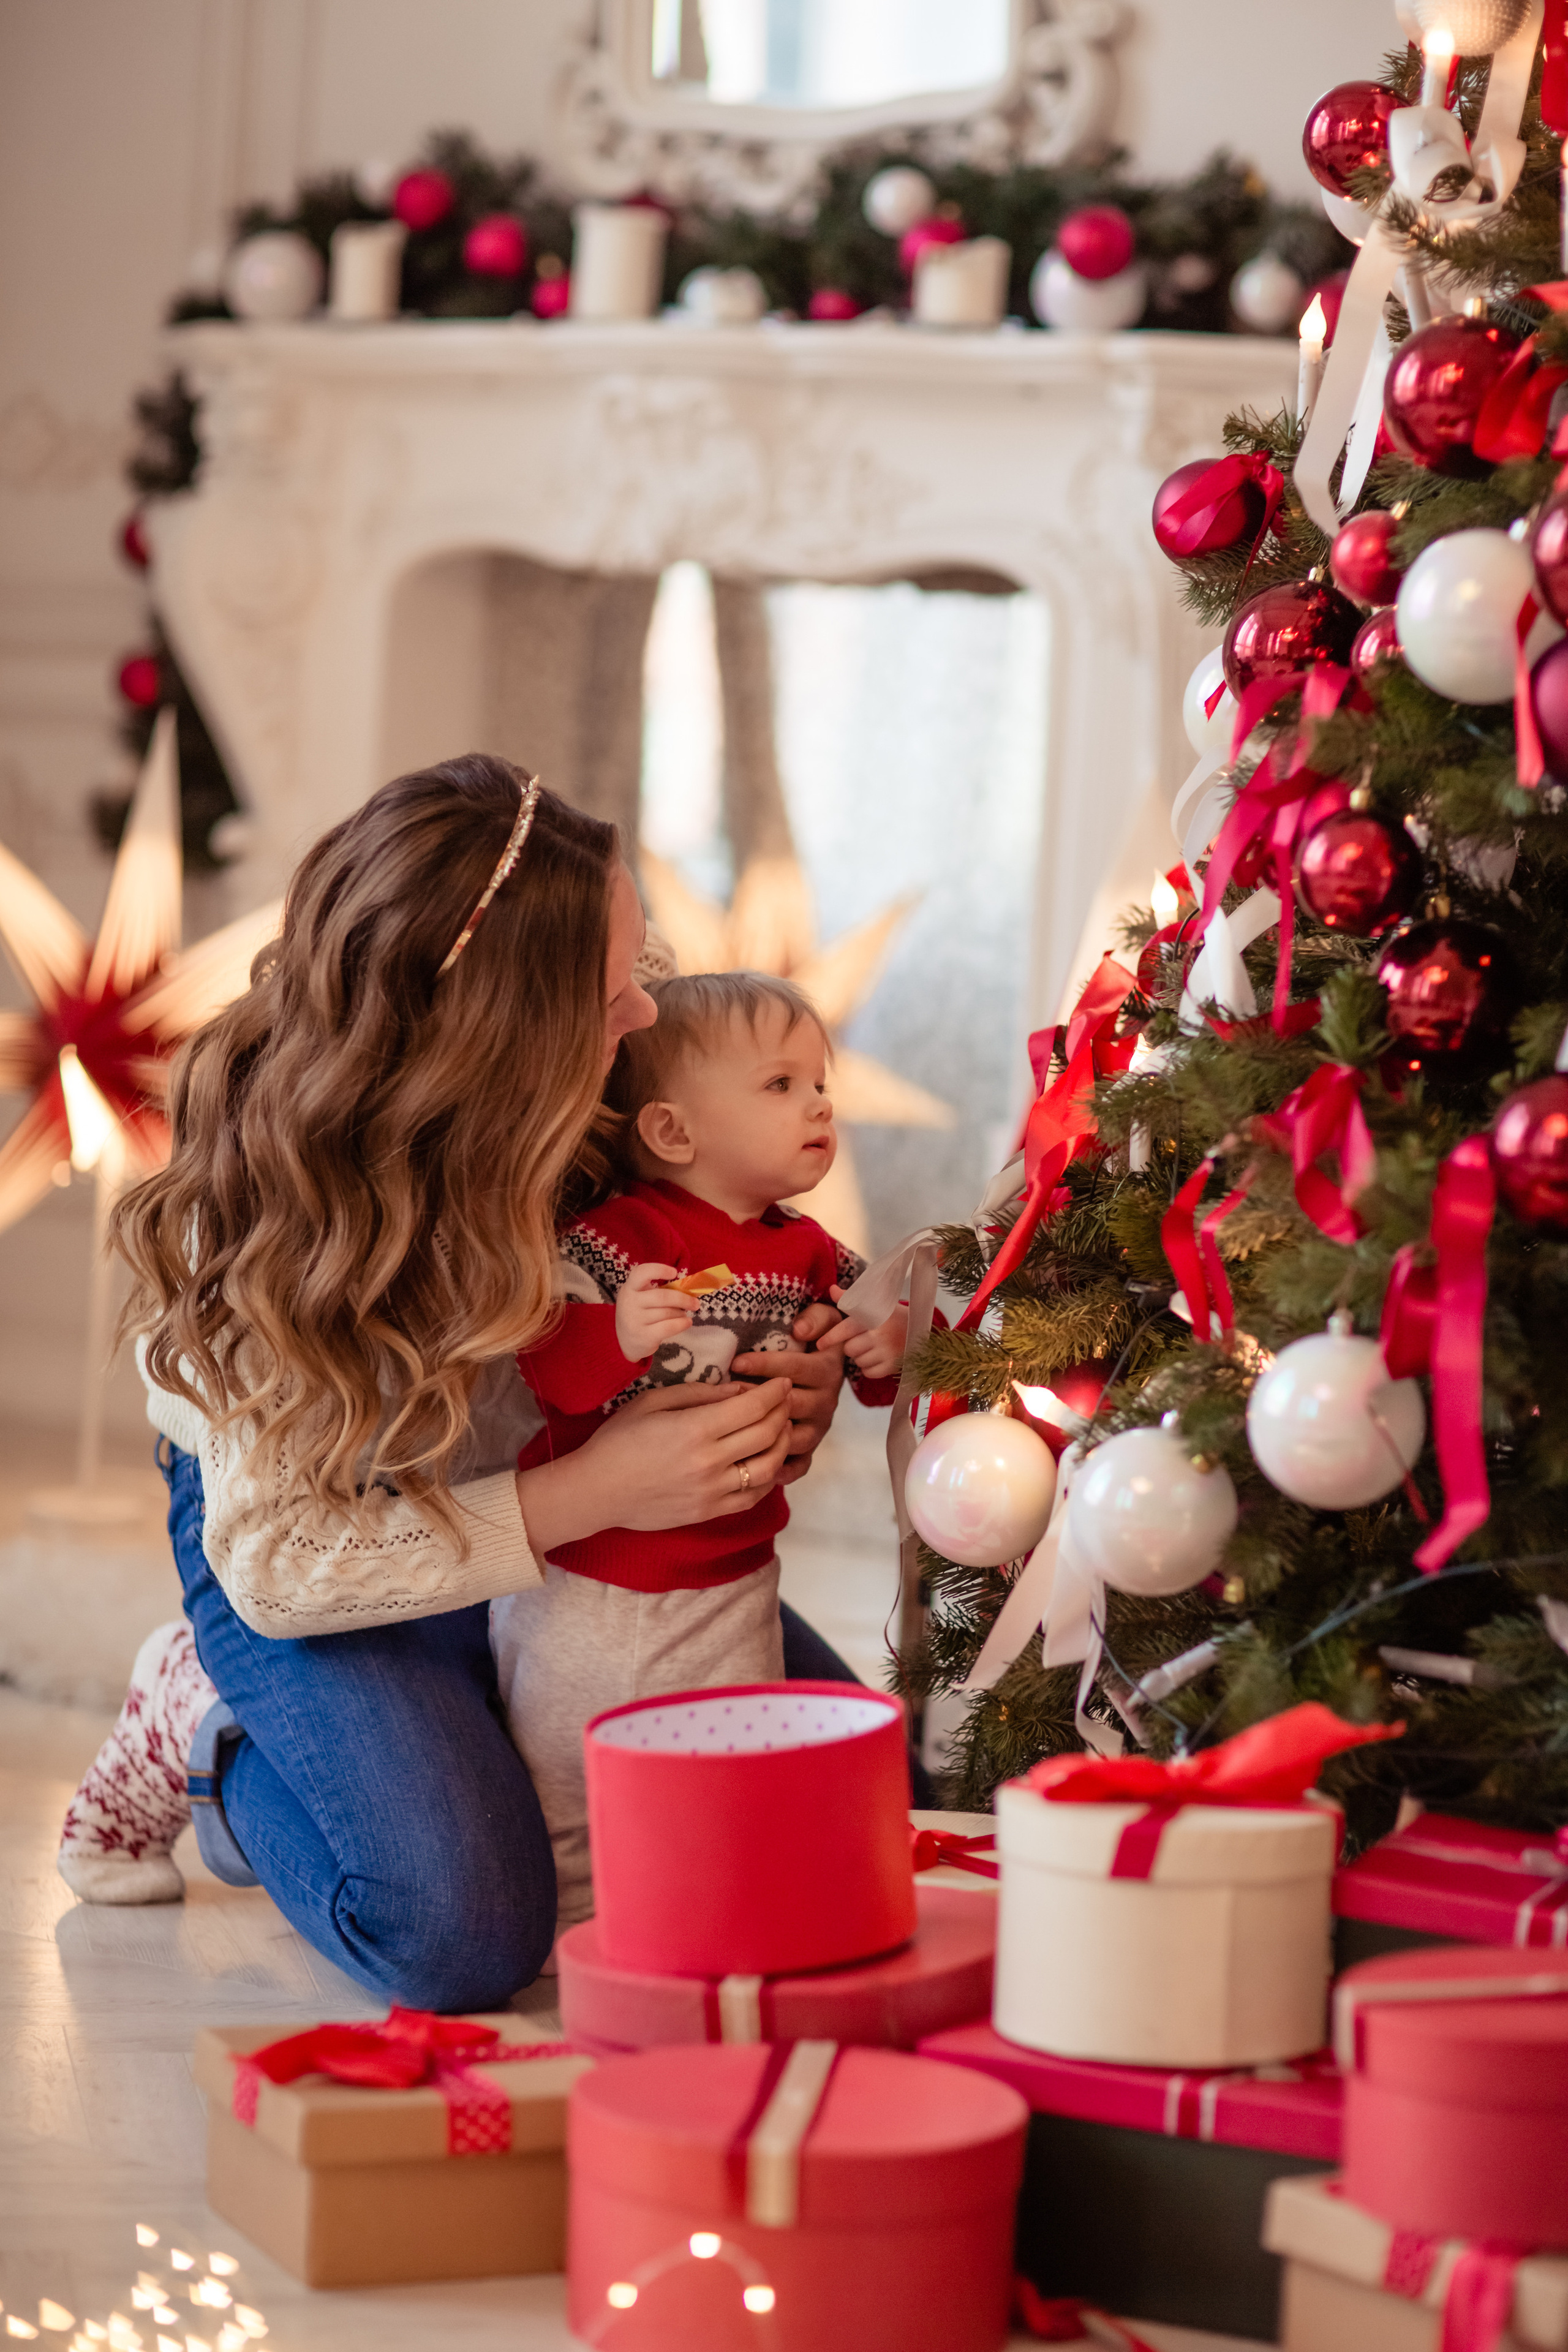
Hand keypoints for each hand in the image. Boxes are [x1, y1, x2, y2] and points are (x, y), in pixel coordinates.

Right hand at [515, 1377, 791, 1551]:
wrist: (596, 1491)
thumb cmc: (618, 1440)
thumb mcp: (653, 1402)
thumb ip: (701, 1394)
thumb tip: (740, 1389)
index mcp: (695, 1430)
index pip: (752, 1407)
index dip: (774, 1392)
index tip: (782, 1382)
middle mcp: (709, 1462)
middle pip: (767, 1434)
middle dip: (782, 1412)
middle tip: (783, 1401)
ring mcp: (712, 1492)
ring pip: (768, 1468)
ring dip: (782, 1445)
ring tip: (781, 1429)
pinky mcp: (709, 1512)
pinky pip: (752, 1496)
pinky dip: (768, 1477)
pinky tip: (766, 1462)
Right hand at [614, 1262, 690, 1362]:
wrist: (626, 1341)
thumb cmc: (640, 1313)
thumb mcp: (641, 1298)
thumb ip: (659, 1291)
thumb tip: (688, 1290)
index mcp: (630, 1287)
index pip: (641, 1273)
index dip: (659, 1269)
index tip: (674, 1273)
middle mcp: (629, 1302)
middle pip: (662, 1297)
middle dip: (683, 1299)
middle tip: (695, 1303)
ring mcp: (635, 1320)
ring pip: (668, 1312)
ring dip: (681, 1313)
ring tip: (684, 1314)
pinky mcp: (643, 1336)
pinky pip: (669, 1327)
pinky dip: (682, 1324)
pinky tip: (687, 1322)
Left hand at [735, 1302, 845, 1485]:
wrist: (826, 1368)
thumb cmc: (814, 1341)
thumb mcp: (825, 1320)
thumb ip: (818, 1318)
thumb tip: (800, 1329)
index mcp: (827, 1370)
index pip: (796, 1368)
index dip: (766, 1364)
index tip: (736, 1360)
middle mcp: (826, 1402)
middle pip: (793, 1405)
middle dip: (760, 1402)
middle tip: (728, 1398)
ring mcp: (818, 1428)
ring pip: (795, 1438)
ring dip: (768, 1436)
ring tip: (735, 1433)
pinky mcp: (811, 1449)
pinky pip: (800, 1465)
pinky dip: (783, 1470)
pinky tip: (757, 1467)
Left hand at [815, 1288, 908, 1382]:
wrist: (922, 1332)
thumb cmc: (893, 1317)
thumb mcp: (876, 1303)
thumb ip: (852, 1298)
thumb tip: (832, 1289)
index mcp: (874, 1317)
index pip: (846, 1329)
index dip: (831, 1337)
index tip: (820, 1344)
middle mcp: (880, 1335)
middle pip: (849, 1349)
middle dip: (852, 1346)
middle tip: (863, 1339)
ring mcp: (888, 1352)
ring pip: (858, 1361)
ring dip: (861, 1357)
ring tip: (873, 1348)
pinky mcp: (893, 1366)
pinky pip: (868, 1373)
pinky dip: (869, 1368)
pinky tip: (878, 1358)